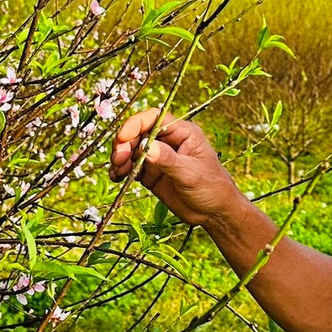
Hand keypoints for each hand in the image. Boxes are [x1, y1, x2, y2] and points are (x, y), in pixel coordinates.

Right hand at [109, 108, 244, 226]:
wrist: (215, 213)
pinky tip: (117, 178)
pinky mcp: (151, 173)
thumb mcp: (191, 173)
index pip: (154, 118)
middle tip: (118, 160)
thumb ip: (168, 160)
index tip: (123, 137)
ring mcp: (158, 157)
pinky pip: (131, 167)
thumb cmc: (212, 187)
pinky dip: (121, 171)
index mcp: (182, 133)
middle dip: (124, 144)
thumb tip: (145, 147)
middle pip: (138, 133)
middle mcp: (168, 141)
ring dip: (120, 158)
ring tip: (117, 172)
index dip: (135, 124)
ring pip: (131, 150)